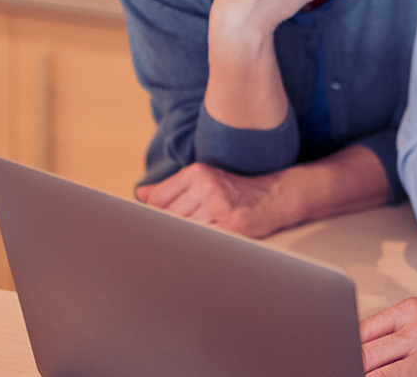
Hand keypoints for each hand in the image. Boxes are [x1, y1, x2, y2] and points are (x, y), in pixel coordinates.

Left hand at [134, 162, 294, 237]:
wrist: (275, 196)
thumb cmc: (236, 190)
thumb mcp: (203, 179)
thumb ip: (171, 188)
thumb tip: (141, 194)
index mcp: (197, 173)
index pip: (157, 200)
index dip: (153, 215)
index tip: (155, 224)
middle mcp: (206, 186)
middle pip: (167, 216)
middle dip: (167, 228)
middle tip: (169, 236)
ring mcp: (219, 207)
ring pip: (183, 229)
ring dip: (183, 237)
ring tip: (190, 238)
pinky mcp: (231, 227)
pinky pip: (203, 240)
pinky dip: (200, 243)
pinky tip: (204, 243)